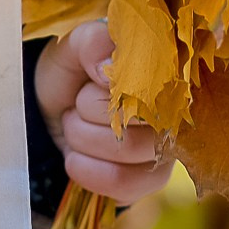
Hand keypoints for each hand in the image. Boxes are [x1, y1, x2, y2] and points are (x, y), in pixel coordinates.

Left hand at [35, 20, 173, 205]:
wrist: (52, 109)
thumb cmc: (74, 71)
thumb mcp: (75, 45)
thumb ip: (93, 43)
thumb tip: (109, 74)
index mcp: (166, 74)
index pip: (155, 84)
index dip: (115, 87)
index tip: (94, 80)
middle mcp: (176, 114)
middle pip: (136, 119)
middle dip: (87, 113)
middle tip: (78, 102)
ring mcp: (166, 152)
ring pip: (124, 154)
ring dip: (82, 138)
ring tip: (76, 124)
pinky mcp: (149, 182)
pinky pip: (123, 185)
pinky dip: (86, 170)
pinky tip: (75, 156)